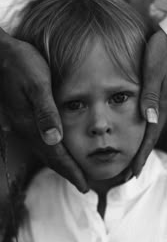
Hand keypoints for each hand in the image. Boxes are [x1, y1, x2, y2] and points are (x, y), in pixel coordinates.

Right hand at [0, 28, 88, 192]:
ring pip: (45, 152)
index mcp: (32, 124)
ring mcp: (24, 124)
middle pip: (51, 158)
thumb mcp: (37, 84)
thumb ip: (45, 111)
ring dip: (60, 165)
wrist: (1, 55)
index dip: (71, 171)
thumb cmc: (22, 65)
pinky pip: (40, 142)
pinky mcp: (24, 118)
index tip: (84, 186)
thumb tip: (54, 139)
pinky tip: (58, 151)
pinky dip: (53, 152)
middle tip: (83, 185)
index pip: (56, 156)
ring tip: (74, 173)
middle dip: (68, 173)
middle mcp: (27, 129)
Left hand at [131, 29, 166, 175]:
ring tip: (129, 164)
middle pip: (148, 139)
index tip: (132, 173)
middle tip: (126, 176)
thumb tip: (149, 120)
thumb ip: (151, 93)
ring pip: (148, 132)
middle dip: (139, 158)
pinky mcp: (156, 98)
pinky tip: (134, 139)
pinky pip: (148, 122)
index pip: (149, 136)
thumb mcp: (153, 69)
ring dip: (139, 149)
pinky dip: (140, 135)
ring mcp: (158, 104)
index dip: (140, 155)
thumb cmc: (160, 50)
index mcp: (159, 104)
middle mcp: (160, 108)